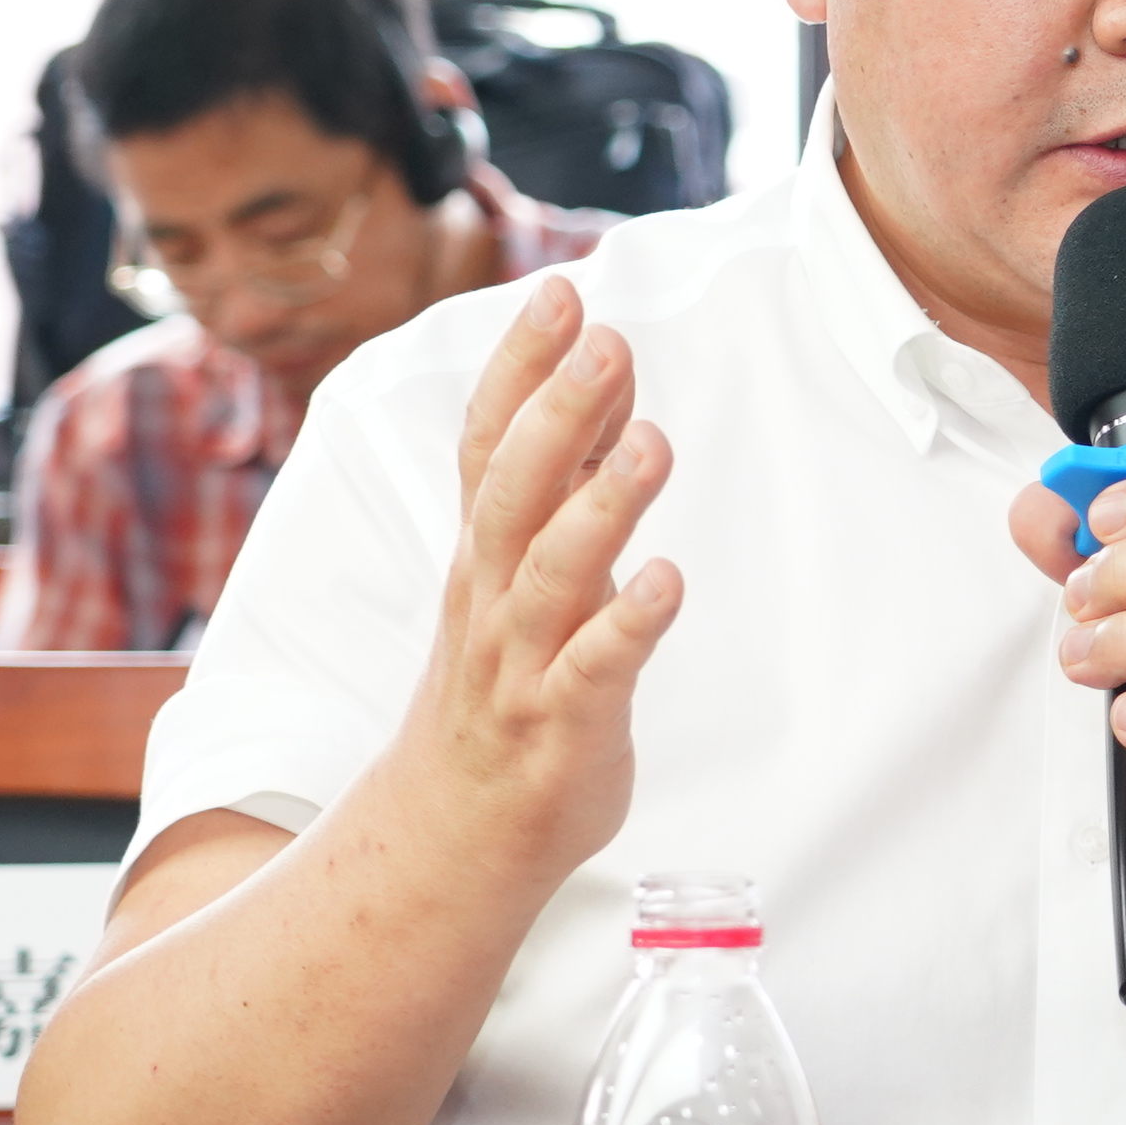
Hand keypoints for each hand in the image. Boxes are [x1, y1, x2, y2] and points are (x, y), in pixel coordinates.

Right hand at [394, 275, 682, 872]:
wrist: (456, 832)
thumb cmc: (509, 679)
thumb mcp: (527, 566)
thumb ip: (567, 473)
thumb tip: (604, 370)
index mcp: (485, 550)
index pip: (490, 441)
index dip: (520, 366)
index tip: (559, 292)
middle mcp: (494, 594)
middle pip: (516, 491)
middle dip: (559, 414)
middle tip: (606, 341)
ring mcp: (524, 660)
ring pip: (554, 573)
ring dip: (602, 507)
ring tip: (652, 442)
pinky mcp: (564, 724)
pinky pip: (595, 670)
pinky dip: (628, 624)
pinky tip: (668, 580)